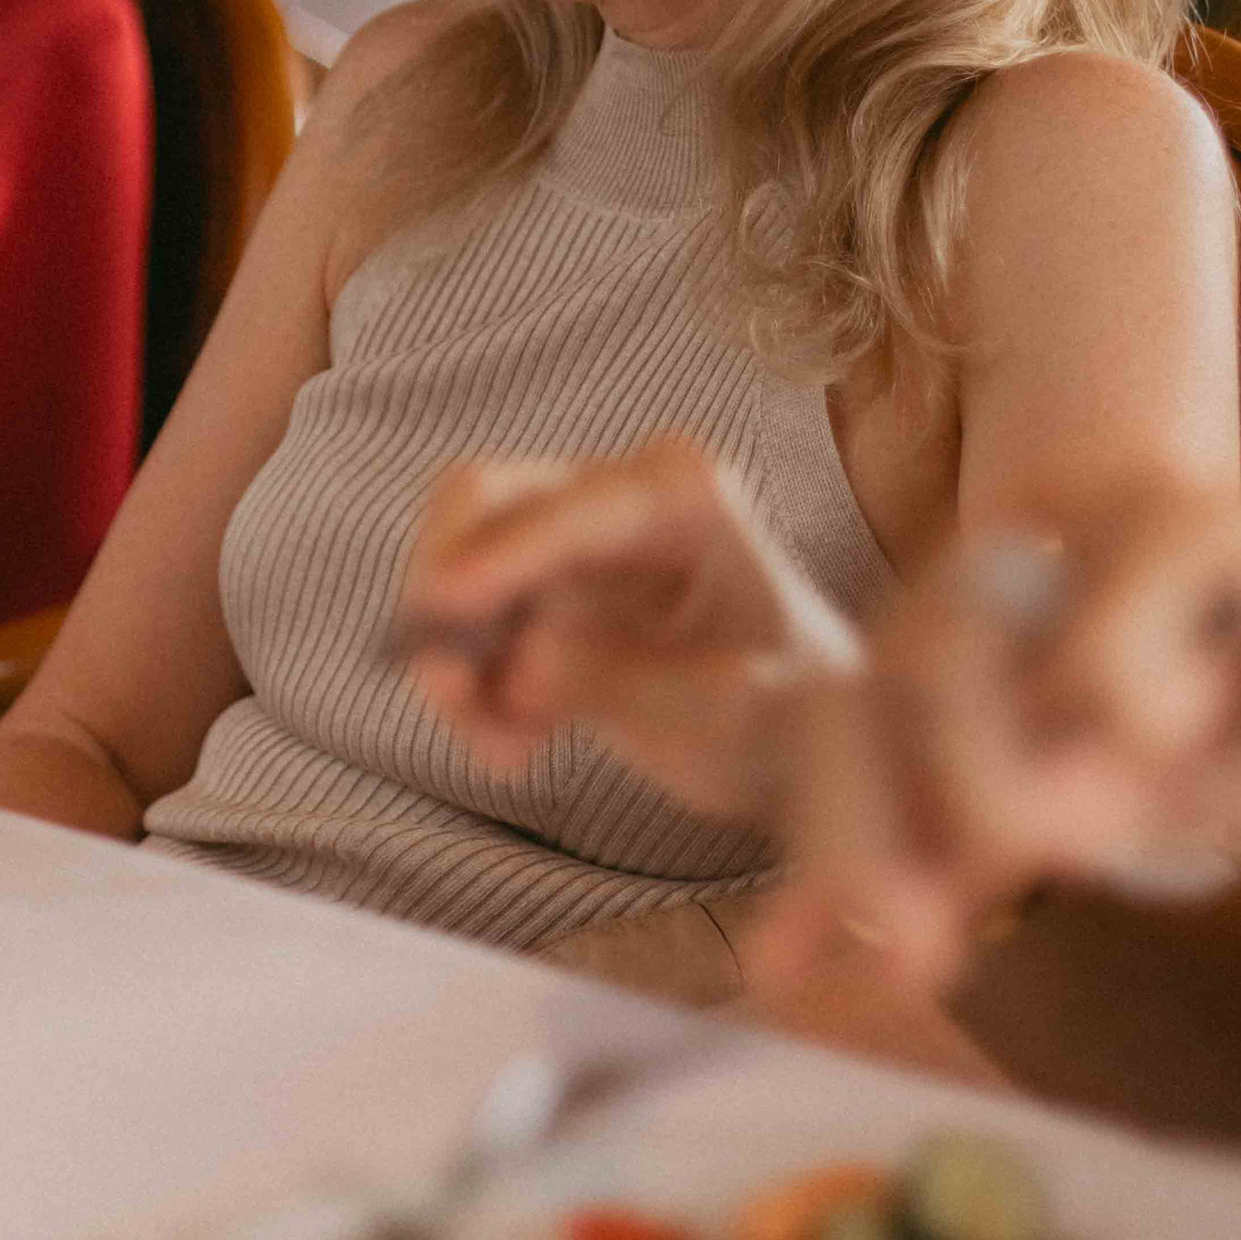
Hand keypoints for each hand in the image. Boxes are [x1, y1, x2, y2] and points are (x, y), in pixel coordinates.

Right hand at [393, 436, 860, 814]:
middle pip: (484, 500)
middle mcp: (616, 490)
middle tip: (445, 690)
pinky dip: (470, 683)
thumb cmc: (793, 712)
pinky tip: (514, 747)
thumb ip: (627, 684)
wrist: (803, 734)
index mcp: (686, 494)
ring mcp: (568, 531)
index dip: (498, 556)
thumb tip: (520, 665)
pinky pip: (467, 618)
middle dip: (444, 591)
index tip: (437, 605)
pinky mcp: (539, 582)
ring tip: (500, 749)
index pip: (569, 511)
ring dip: (453, 656)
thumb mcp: (733, 716)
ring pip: (458, 561)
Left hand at [754, 475, 1240, 996]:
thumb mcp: (1119, 810)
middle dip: (873, 839)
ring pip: (946, 655)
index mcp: (989, 600)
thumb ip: (999, 836)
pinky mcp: (1187, 513)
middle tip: (914, 957)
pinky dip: (1143, 711)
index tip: (779, 968)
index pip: (852, 706)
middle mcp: (1017, 534)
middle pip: (873, 683)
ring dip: (1007, 786)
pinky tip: (1221, 694)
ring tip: (1118, 811)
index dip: (816, 837)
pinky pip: (1092, 651)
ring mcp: (1091, 508)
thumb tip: (876, 917)